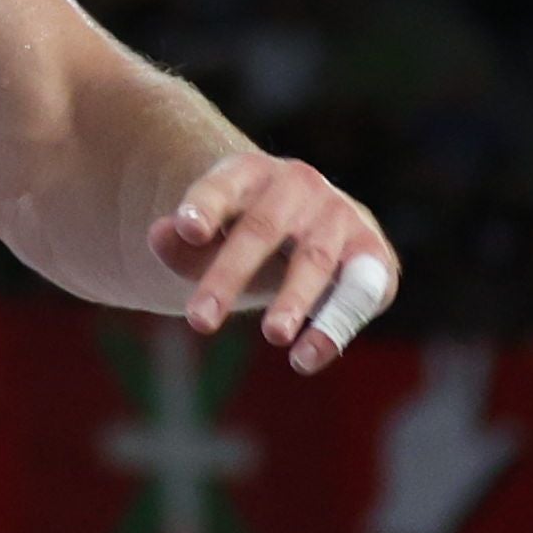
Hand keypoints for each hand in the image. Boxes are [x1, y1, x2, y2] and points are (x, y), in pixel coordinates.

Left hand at [148, 151, 393, 370]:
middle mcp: (298, 185)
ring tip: (271, 335)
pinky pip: (356, 293)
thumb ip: (181, 242)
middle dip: (229, 275)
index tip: (186, 229)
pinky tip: (305, 359)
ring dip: (292, 299)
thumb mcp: (211, 236)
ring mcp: (339, 215)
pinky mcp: (373, 253)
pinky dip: (333, 327)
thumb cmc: (249, 236)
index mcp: (250, 173)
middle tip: (198, 322)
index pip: (222, 186)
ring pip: (312, 260)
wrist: (313, 226)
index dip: (205, 205)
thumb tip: (159, 235)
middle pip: (259, 229)